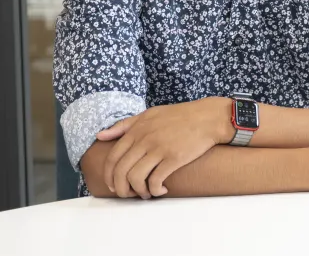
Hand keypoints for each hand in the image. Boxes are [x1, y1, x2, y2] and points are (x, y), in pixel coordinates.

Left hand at [96, 97, 231, 198]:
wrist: (208, 117)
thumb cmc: (179, 116)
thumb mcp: (149, 114)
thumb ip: (124, 125)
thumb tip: (100, 136)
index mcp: (136, 130)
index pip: (112, 158)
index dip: (109, 176)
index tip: (114, 185)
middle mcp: (144, 140)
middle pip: (121, 171)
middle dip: (120, 188)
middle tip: (127, 194)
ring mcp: (159, 149)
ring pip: (135, 178)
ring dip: (137, 192)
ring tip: (146, 194)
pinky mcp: (174, 158)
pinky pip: (155, 180)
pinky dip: (154, 190)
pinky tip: (161, 190)